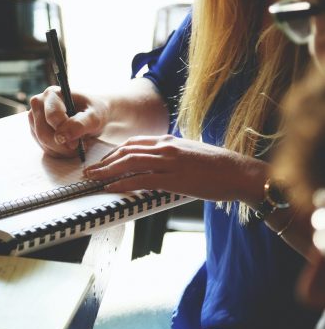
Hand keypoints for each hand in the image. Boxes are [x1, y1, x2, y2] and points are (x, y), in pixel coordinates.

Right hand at [28, 86, 108, 157]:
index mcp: (52, 94)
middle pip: (43, 132)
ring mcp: (34, 118)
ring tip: (77, 144)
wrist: (92, 115)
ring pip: (43, 142)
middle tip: (78, 147)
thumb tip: (61, 137)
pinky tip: (70, 146)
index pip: (52, 116)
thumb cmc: (93, 112)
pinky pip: (44, 148)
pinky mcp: (35, 131)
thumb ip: (80, 124)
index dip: (64, 132)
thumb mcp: (94, 117)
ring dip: (62, 149)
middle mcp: (39, 104)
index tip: (77, 143)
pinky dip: (59, 152)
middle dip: (62, 145)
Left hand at [83, 134, 265, 202]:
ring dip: (107, 171)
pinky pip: (141, 180)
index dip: (114, 153)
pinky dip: (123, 183)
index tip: (103, 161)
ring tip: (93, 179)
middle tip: (90, 171)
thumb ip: (170, 155)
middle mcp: (166, 147)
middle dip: (104, 161)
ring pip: (129, 163)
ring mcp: (169, 161)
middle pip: (126, 151)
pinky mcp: (174, 178)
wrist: (239, 172)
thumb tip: (156, 164)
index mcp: (169, 140)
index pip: (133, 143)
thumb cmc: (217, 166)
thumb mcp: (189, 153)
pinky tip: (111, 188)